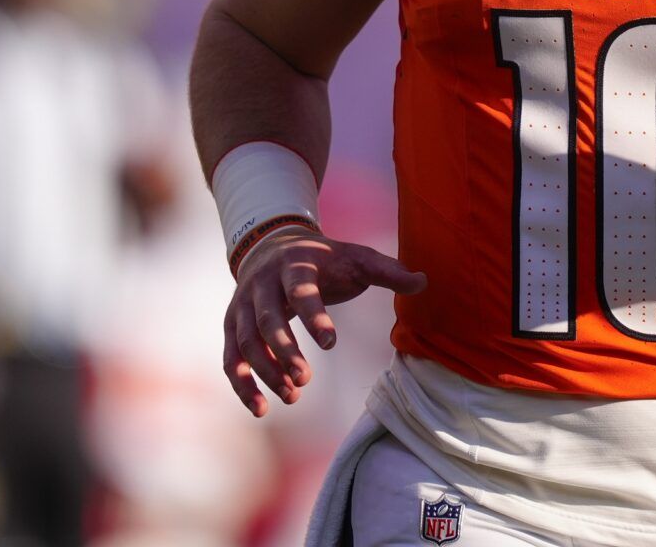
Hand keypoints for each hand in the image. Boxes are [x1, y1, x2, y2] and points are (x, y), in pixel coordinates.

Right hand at [222, 228, 425, 416]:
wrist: (273, 245)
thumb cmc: (325, 260)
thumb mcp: (357, 258)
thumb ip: (388, 271)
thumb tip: (424, 282)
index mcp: (295, 265)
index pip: (301, 292)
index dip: (314, 317)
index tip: (330, 344)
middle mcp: (262, 284)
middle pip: (267, 320)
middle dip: (284, 352)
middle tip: (305, 380)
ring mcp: (242, 305)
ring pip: (246, 342)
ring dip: (265, 372)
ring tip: (292, 396)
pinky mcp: (232, 325)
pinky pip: (231, 358)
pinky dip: (242, 384)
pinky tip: (260, 409)